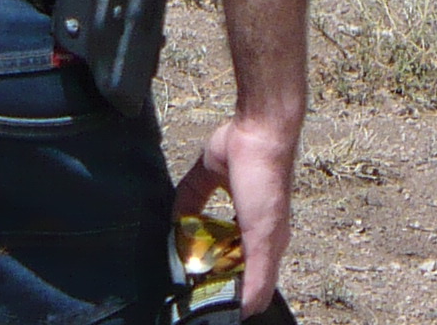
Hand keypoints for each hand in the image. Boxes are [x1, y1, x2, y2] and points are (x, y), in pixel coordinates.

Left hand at [173, 111, 300, 315]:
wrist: (257, 130)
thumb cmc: (266, 184)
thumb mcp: (264, 238)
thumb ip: (257, 275)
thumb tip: (245, 310)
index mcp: (266, 240)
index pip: (248, 277)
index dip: (231, 291)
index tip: (208, 301)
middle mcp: (248, 222)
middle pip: (225, 254)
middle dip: (208, 267)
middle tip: (185, 280)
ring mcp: (229, 199)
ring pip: (207, 229)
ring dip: (192, 242)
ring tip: (175, 255)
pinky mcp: (211, 177)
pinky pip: (192, 200)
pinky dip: (181, 212)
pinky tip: (170, 224)